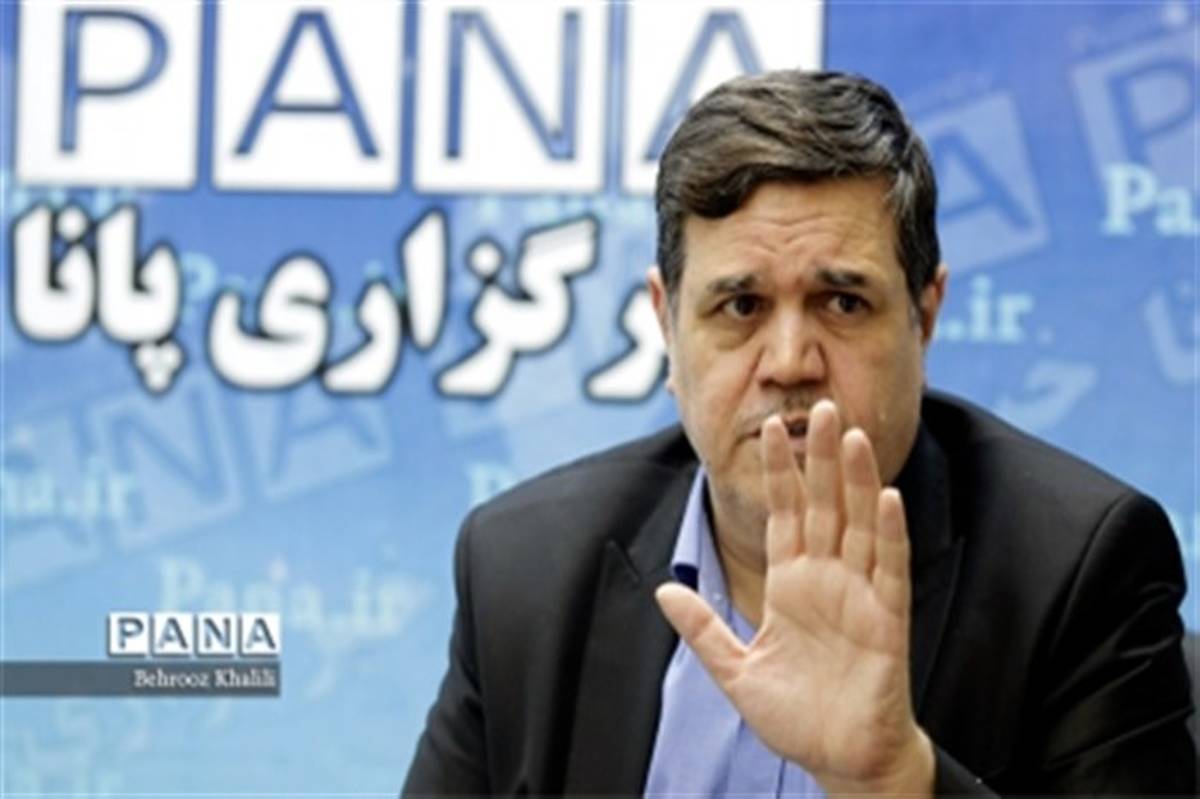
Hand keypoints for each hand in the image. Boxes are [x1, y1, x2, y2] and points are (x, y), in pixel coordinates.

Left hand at [655, 400, 933, 795]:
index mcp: (791, 584)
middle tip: (820, 405)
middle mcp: (826, 580)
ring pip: (859, 524)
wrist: (839, 759)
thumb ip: (701, 628)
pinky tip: (885, 496)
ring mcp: (859, 595)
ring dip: (855, 480)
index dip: (780, 473)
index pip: (786, 514)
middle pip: (825, 505)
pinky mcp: (887, 619)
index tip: (770, 427)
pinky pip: (889, 568)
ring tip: (850, 434)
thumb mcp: (734, 669)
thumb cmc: (795, 716)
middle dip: (819, 457)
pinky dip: (888, 533)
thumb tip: (664, 588)